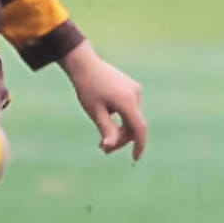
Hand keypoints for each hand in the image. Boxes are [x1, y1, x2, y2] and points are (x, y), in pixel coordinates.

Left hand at [63, 42, 146, 158]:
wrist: (84, 64)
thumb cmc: (87, 88)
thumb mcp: (94, 111)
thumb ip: (106, 129)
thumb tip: (111, 146)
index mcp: (127, 101)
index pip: (139, 128)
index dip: (139, 145)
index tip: (135, 158)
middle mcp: (135, 95)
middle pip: (134, 125)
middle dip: (120, 139)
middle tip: (103, 149)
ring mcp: (135, 90)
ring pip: (132, 118)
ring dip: (120, 130)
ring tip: (101, 141)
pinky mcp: (131, 88)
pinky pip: (129, 109)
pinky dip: (121, 119)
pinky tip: (107, 122)